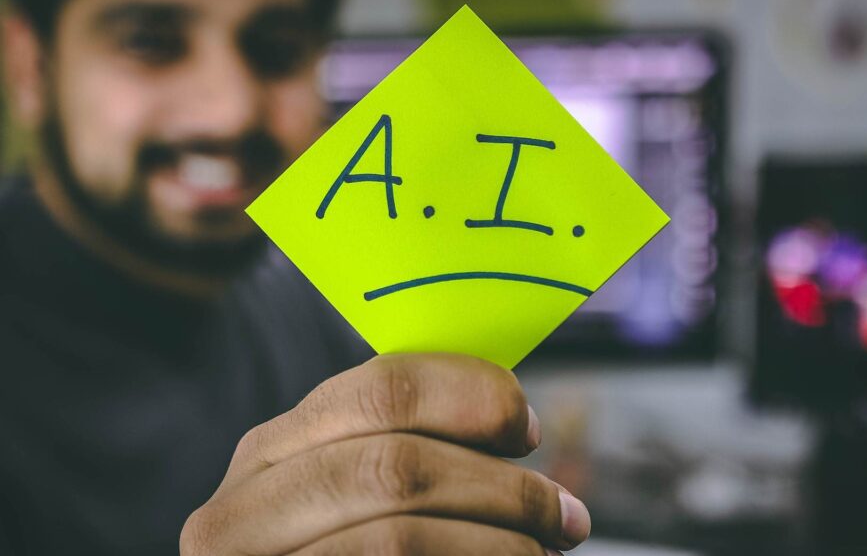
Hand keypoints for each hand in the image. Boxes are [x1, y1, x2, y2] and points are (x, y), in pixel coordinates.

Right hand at [180, 353, 590, 554]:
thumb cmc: (343, 549)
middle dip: (502, 487)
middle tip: (565, 515)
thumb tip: (512, 420)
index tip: (526, 428)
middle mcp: (240, 511)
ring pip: (398, 536)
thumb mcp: (348, 497)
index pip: (380, 388)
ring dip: (498, 543)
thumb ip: (398, 450)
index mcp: (270, 455)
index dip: (471, 397)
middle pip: (394, 465)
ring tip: (542, 552)